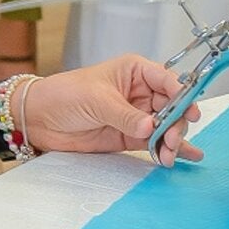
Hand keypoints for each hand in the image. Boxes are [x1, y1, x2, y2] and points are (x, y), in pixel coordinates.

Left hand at [20, 54, 204, 166]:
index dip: (182, 94)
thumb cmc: (63, 94)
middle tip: (171, 139)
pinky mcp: (130, 137)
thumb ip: (125, 115)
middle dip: (177, 123)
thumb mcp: (97, 100)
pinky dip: (167, 150)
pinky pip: (155, 142)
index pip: (167, 80)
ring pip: (166, 127)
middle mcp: (140, 92)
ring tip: (169, 154)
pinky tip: (182, 157)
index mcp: (135, 71)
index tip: (188, 111)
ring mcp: (137, 115)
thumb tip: (151, 125)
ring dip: (172, 140)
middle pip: (172, 106)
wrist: (39, 119)